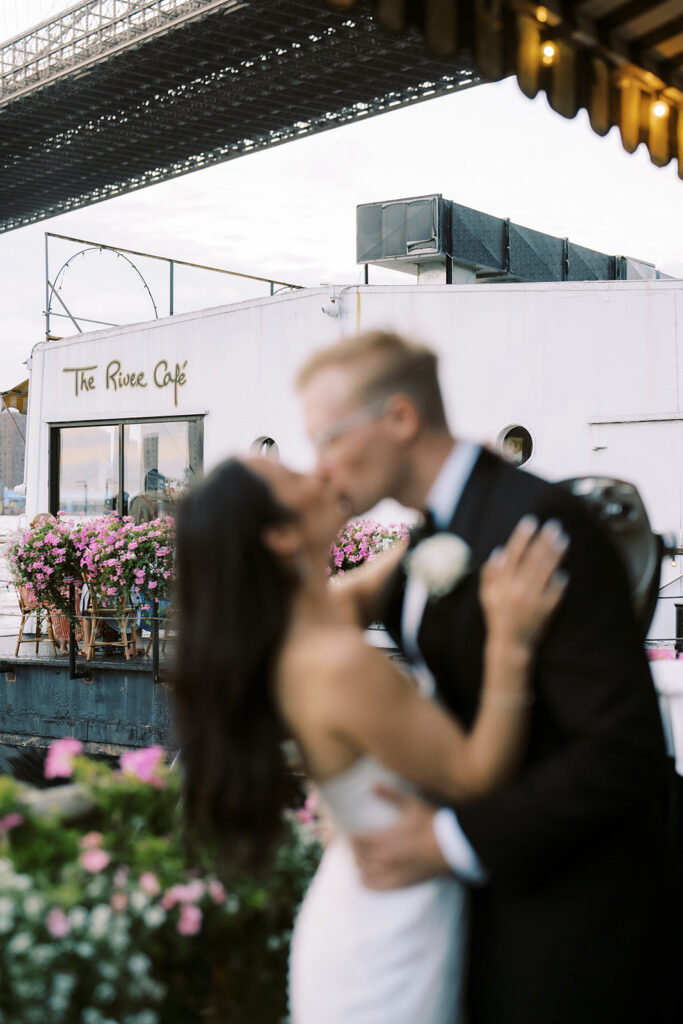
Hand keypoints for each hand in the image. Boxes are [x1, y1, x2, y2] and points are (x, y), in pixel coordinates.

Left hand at [351, 786, 448, 889]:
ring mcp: (393, 873)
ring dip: (359, 863)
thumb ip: (390, 795)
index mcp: (385, 838)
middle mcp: (385, 858)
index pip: (357, 840)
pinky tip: (364, 876)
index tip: (350, 830)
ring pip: (364, 871)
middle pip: (359, 856)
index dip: (351, 835)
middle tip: (355, 842)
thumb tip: (372, 785)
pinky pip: (376, 887)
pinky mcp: (401, 883)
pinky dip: (366, 882)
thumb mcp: (411, 805)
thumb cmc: (432, 823)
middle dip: (354, 849)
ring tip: (360, 856)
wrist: (453, 846)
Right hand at [479, 516, 568, 649]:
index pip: (513, 554)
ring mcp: (532, 600)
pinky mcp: (545, 610)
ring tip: (563, 541)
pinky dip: (559, 581)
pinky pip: (555, 591)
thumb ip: (490, 573)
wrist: (510, 643)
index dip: (522, 537)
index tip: (531, 522)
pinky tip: (563, 571)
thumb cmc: (497, 616)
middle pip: (533, 559)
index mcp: (502, 583)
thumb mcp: (487, 595)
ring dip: (556, 554)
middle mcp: (517, 589)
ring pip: (546, 571)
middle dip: (544, 540)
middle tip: (554, 526)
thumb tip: (499, 552)